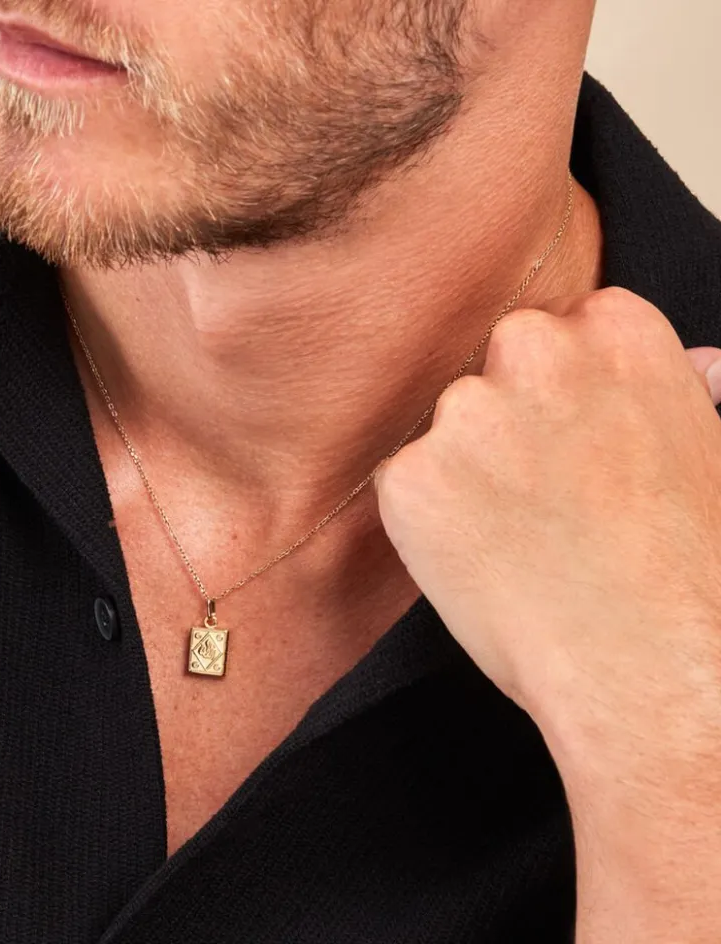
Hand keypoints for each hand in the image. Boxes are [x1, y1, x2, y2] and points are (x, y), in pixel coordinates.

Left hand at [375, 287, 720, 939]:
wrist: (656, 670)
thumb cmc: (694, 575)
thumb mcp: (709, 455)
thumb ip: (675, 393)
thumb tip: (701, 363)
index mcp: (619, 332)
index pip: (562, 330)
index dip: (559, 396)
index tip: (570, 442)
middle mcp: (537, 353)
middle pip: (493, 363)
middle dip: (507, 417)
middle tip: (538, 491)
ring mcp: (466, 414)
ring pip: (446, 426)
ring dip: (464, 469)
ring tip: (517, 538)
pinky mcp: (411, 477)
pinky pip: (405, 482)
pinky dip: (427, 518)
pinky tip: (480, 560)